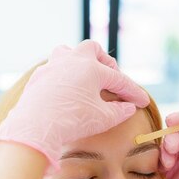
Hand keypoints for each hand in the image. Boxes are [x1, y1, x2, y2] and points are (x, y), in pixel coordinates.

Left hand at [0, 40, 149, 173]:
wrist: (36, 127)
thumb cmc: (72, 121)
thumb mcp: (103, 119)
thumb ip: (120, 111)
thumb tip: (129, 107)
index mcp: (91, 68)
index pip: (118, 80)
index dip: (133, 92)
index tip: (142, 102)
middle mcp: (72, 60)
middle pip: (93, 50)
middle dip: (106, 63)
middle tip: (112, 78)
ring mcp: (53, 66)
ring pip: (69, 52)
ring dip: (81, 61)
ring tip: (87, 76)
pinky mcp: (38, 77)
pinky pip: (55, 69)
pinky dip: (65, 76)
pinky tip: (67, 90)